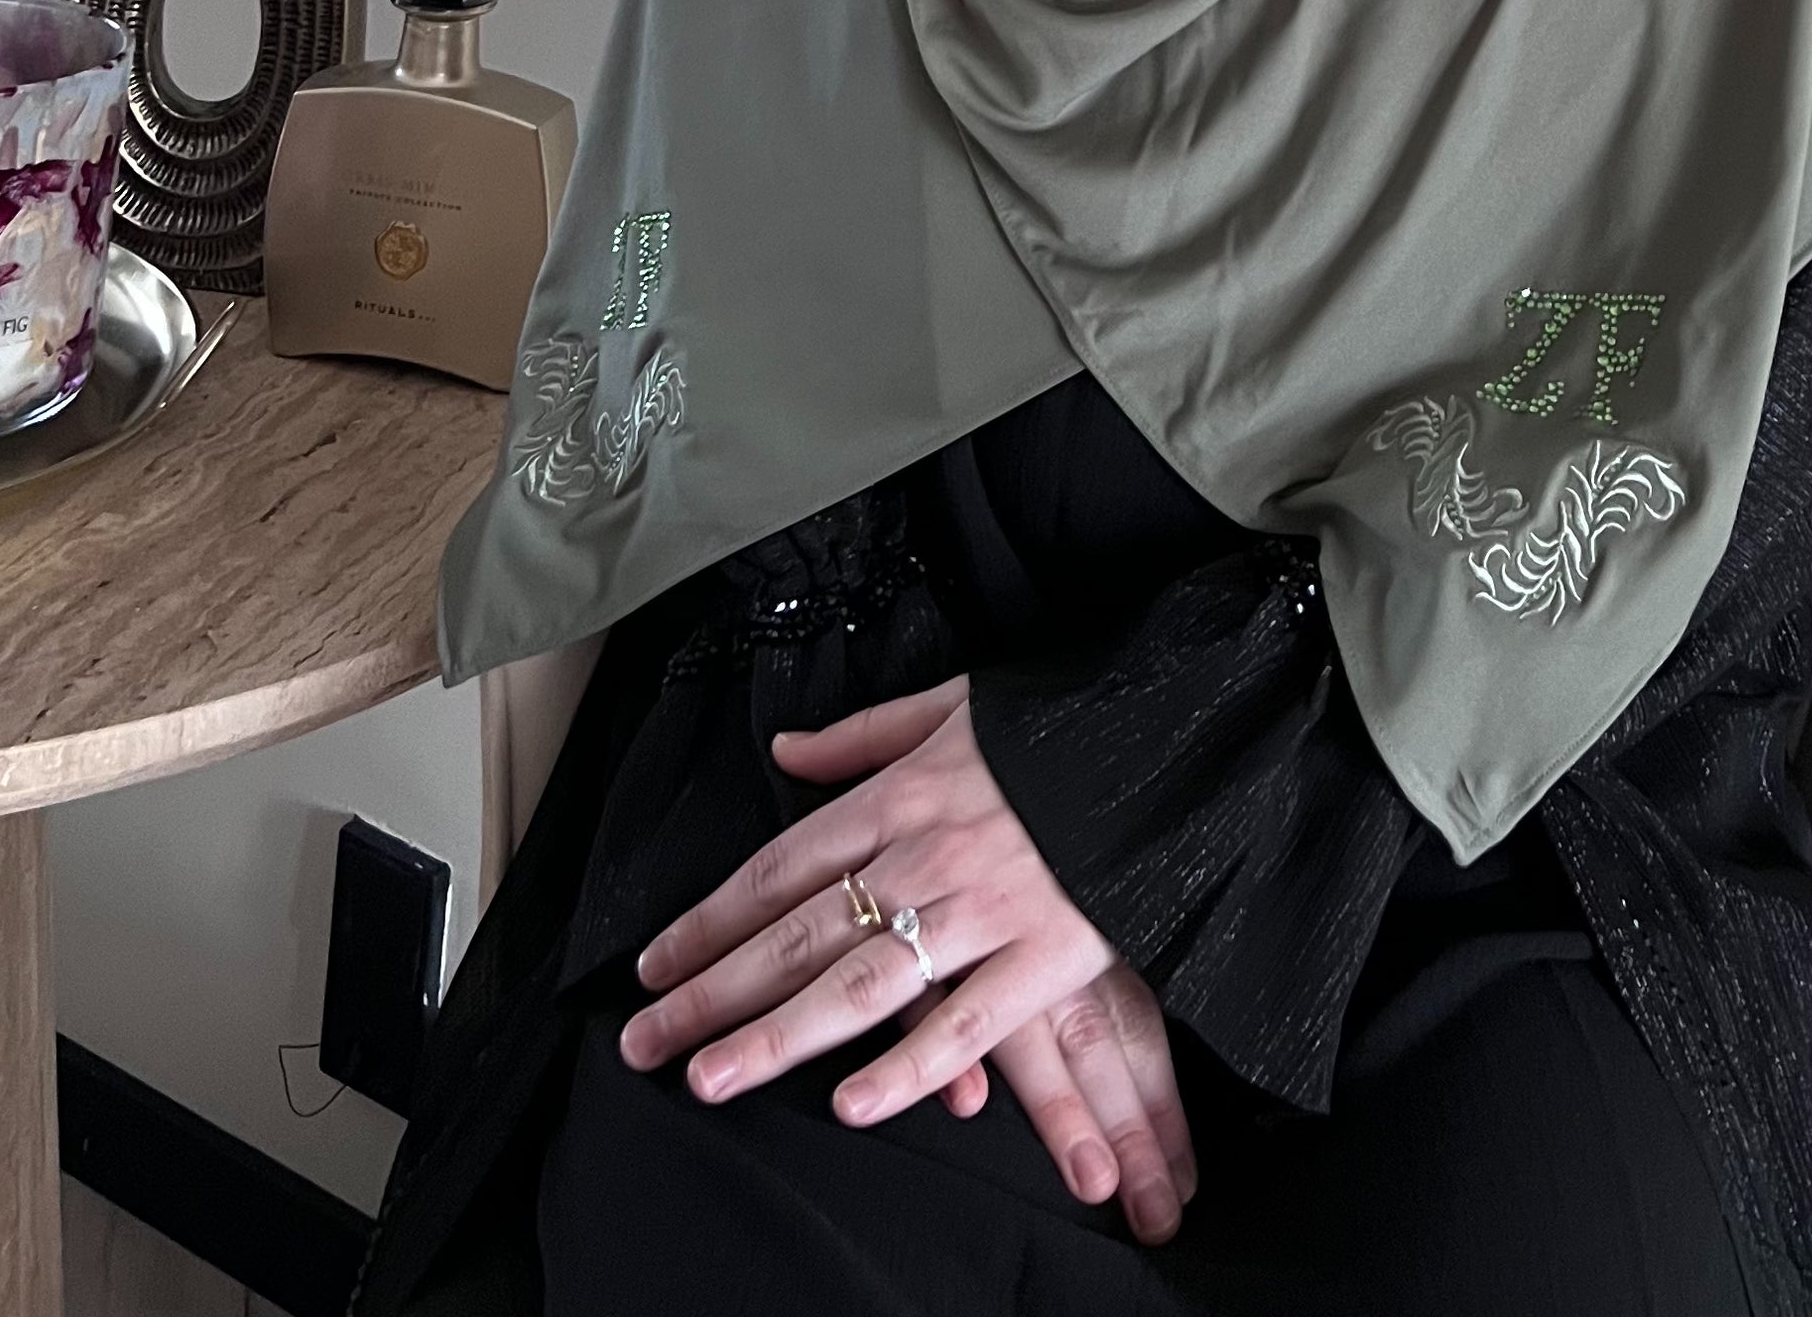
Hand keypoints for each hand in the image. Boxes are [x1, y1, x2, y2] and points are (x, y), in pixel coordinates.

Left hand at [621, 676, 1196, 1243]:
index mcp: (899, 795)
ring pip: (861, 983)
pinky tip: (852, 1104)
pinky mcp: (1043, 956)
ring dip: (776, 1037)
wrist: (1167, 739)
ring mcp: (983, 908)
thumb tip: (782, 750)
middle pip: (798, 932)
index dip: (709, 921)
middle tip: (644, 1042)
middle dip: (711, 992)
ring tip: (709, 1080)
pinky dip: (908, 1068)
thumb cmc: (1054, 728)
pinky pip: (965, 1024)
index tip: (653, 968)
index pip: (779, 868)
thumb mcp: (951, 706)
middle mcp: (926, 854)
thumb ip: (860, 736)